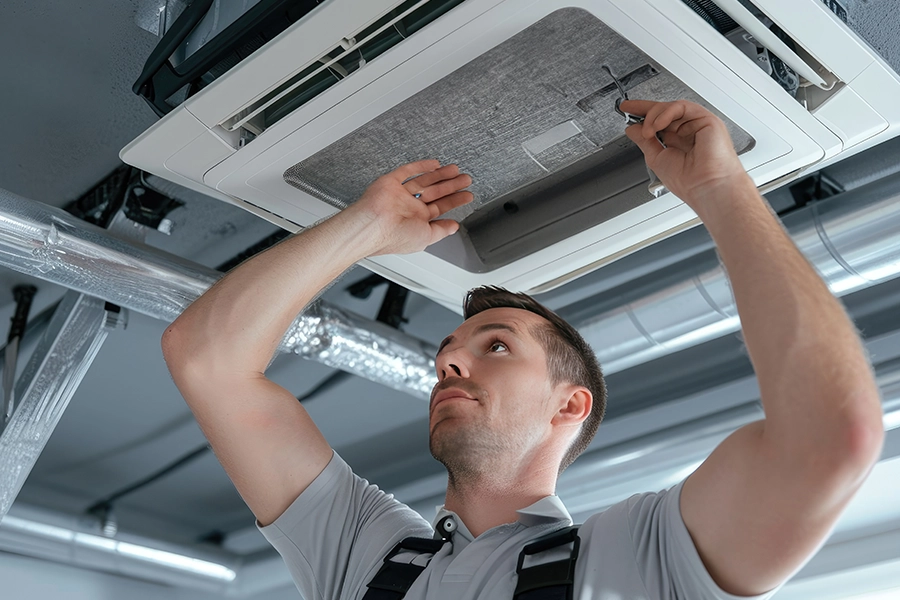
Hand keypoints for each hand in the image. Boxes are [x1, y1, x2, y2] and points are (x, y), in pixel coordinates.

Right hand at [348, 160, 473, 255]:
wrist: (373, 226)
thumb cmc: (394, 237)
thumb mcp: (427, 237)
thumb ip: (441, 230)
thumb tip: (453, 227)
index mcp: (416, 221)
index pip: (440, 208)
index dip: (455, 201)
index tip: (467, 195)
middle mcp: (408, 207)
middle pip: (435, 192)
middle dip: (452, 186)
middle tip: (466, 179)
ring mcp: (400, 194)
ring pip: (424, 181)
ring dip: (441, 175)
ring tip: (456, 170)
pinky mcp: (391, 182)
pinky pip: (407, 172)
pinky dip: (421, 167)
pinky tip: (434, 164)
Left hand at [621, 100, 752, 209]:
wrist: (706, 188)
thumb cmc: (689, 182)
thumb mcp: (656, 158)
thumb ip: (645, 141)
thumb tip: (633, 129)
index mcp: (679, 142)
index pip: (660, 122)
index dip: (643, 115)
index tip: (627, 110)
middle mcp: (689, 132)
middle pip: (666, 111)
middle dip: (645, 109)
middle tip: (629, 109)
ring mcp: (698, 125)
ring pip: (673, 108)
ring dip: (654, 116)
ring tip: (647, 131)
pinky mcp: (707, 120)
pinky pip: (683, 107)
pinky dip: (666, 113)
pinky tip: (657, 124)